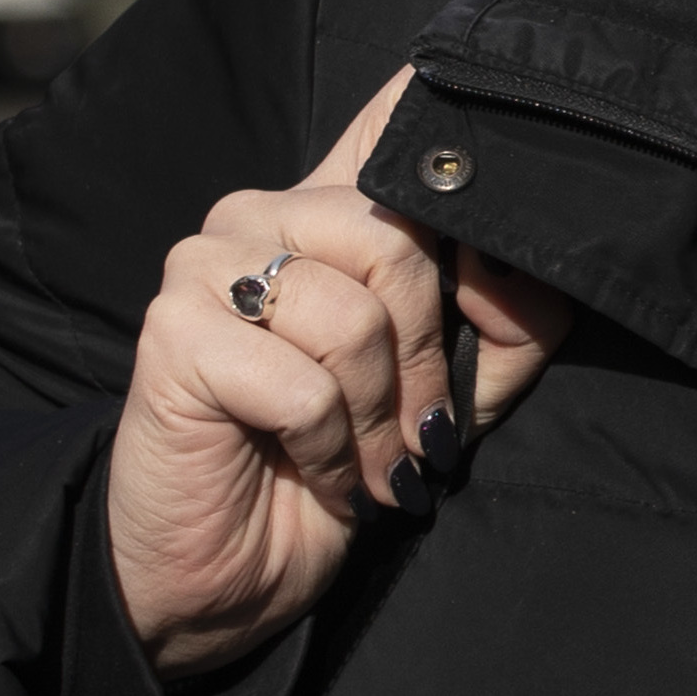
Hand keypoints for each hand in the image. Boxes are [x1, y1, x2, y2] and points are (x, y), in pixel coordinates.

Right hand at [108, 68, 573, 673]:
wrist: (228, 579)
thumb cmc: (338, 474)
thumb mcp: (450, 396)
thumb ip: (504, 328)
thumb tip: (524, 277)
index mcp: (325, 211)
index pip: (393, 116)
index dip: (456, 137)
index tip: (493, 212)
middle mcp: (260, 215)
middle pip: (395, 238)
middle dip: (426, 358)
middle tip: (418, 433)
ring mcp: (205, 266)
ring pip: (353, 317)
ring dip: (377, 419)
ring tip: (367, 464)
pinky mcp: (172, 332)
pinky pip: (303, 385)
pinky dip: (329, 450)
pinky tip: (314, 472)